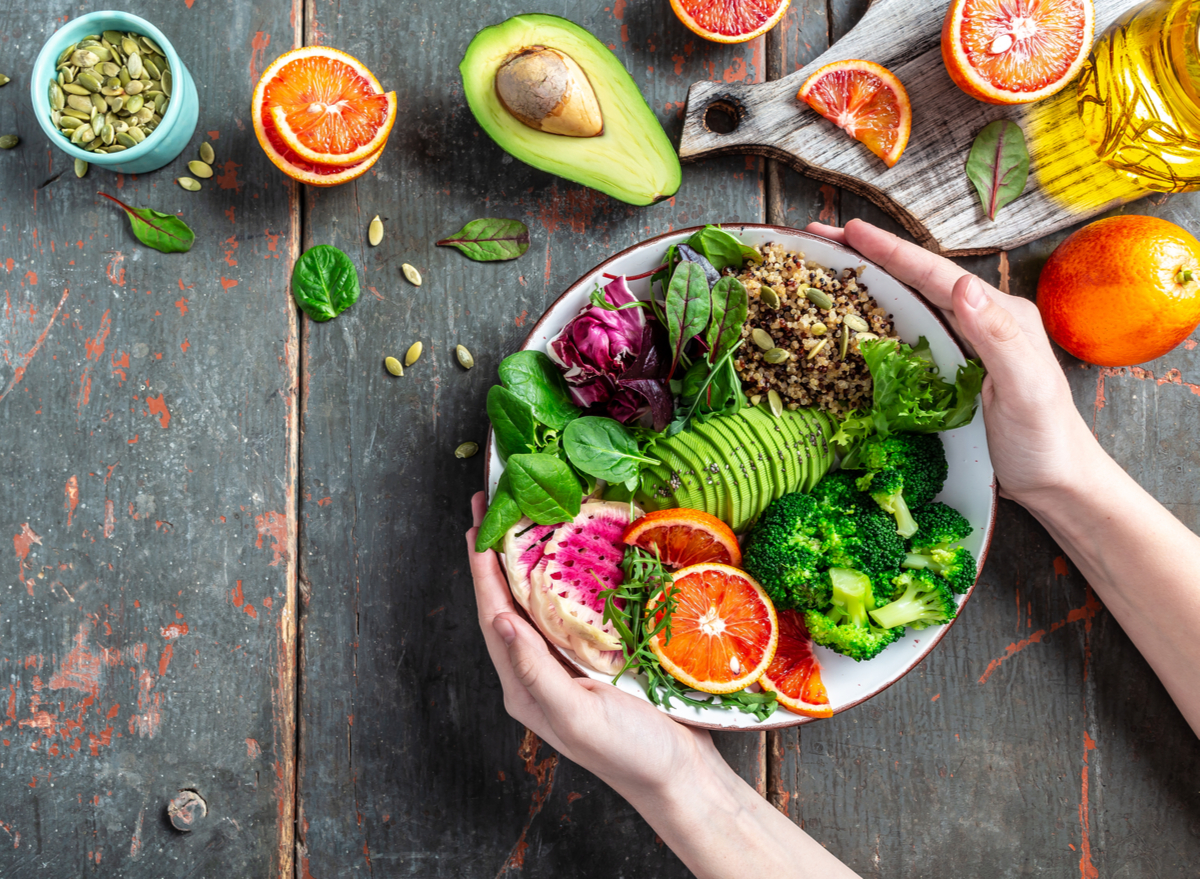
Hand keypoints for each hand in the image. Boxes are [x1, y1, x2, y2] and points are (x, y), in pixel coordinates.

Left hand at [465, 492, 721, 798]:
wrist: (684, 778)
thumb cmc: (631, 754)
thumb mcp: (578, 715)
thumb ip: (536, 670)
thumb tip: (500, 619)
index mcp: (524, 685)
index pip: (494, 615)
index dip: (481, 568)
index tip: (475, 522)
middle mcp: (539, 671)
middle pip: (509, 600)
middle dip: (497, 552)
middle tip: (492, 501)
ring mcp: (569, 663)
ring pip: (539, 599)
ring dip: (529, 556)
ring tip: (524, 514)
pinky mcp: (600, 656)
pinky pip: (574, 606)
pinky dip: (567, 573)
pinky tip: (572, 550)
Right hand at [806, 220, 1100, 507]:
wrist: (1054, 482)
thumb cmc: (1045, 440)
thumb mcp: (1028, 388)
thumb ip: (999, 337)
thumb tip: (962, 286)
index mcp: (999, 314)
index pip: (937, 275)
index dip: (892, 252)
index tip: (852, 230)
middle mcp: (979, 321)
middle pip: (916, 280)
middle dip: (868, 256)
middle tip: (822, 236)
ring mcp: (962, 345)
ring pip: (908, 303)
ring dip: (867, 283)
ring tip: (827, 266)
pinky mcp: (947, 370)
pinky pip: (906, 335)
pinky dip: (875, 319)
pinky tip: (851, 319)